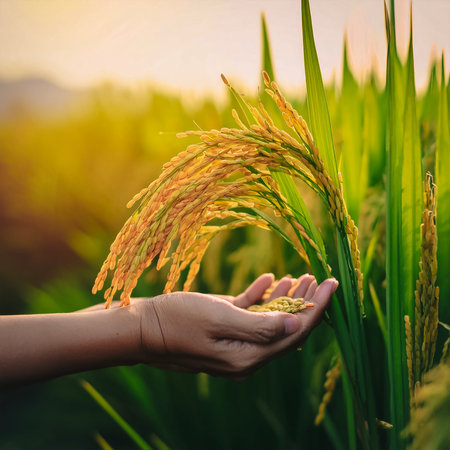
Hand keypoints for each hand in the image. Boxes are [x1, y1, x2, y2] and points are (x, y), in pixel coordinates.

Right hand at [137, 274, 337, 378]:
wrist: (142, 328)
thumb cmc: (178, 320)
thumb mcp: (219, 318)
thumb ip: (259, 325)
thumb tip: (296, 325)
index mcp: (248, 356)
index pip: (294, 333)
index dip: (316, 308)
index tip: (332, 284)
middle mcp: (245, 354)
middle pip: (285, 328)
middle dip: (305, 303)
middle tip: (319, 277)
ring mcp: (234, 342)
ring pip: (269, 320)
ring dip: (285, 299)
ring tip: (299, 277)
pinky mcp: (222, 329)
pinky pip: (249, 314)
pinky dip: (261, 297)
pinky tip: (268, 279)